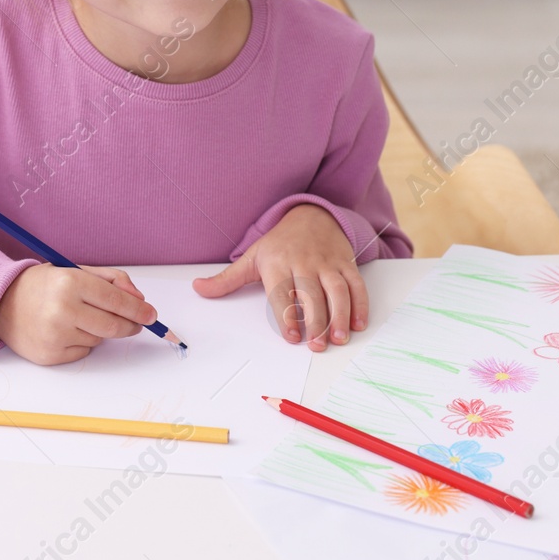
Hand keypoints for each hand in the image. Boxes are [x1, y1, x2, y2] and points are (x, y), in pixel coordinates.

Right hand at [0, 263, 157, 365]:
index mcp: (70, 282)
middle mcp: (62, 309)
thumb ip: (111, 280)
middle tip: (137, 324)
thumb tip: (139, 300)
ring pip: (99, 339)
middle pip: (114, 326)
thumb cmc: (44, 285)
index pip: (116, 300)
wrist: (2, 304)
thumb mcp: (75, 270)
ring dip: (100, 331)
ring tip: (80, 317)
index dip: (138, 310)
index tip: (152, 315)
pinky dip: (83, 342)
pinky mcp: (50, 355)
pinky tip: (66, 330)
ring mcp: (55, 335)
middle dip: (131, 326)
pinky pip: (83, 351)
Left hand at [192, 203, 366, 350]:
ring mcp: (327, 263)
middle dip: (317, 321)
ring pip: (337, 290)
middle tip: (317, 344)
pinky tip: (358, 324)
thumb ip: (226, 279)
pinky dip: (360, 304)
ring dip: (341, 315)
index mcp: (277, 263)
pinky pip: (356, 284)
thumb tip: (198, 289)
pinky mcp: (346, 263)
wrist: (311, 215)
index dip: (287, 315)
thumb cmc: (279, 242)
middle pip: (312, 294)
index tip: (291, 336)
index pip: (282, 291)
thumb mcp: (251, 257)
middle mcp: (304, 263)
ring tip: (339, 338)